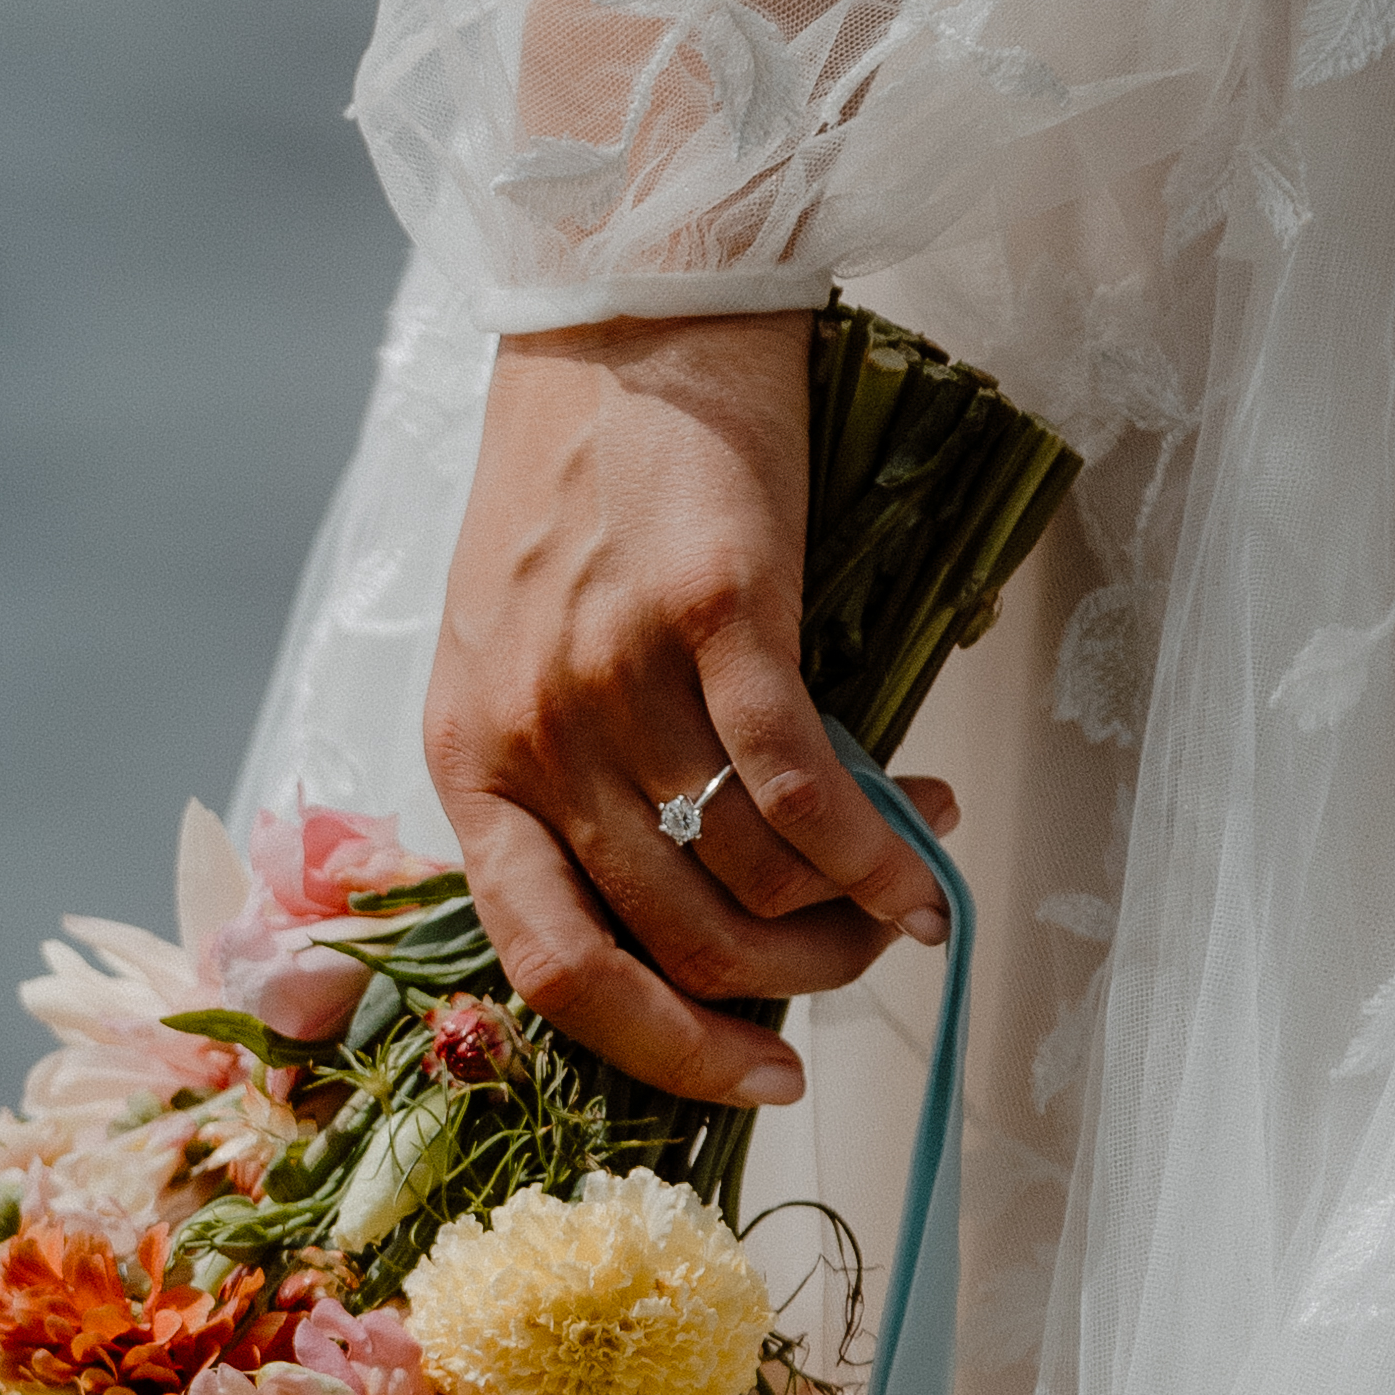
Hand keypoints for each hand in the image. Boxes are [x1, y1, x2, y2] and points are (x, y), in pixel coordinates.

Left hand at [425, 321, 955, 1115]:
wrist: (623, 318)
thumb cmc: (586, 488)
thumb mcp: (536, 654)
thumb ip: (597, 783)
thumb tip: (733, 911)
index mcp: (468, 761)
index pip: (548, 969)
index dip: (659, 1052)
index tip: (751, 1077)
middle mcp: (524, 735)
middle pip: (667, 946)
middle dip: (784, 990)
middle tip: (856, 967)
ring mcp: (610, 677)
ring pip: (745, 879)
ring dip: (843, 912)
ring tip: (900, 878)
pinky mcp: (710, 615)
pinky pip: (801, 790)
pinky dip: (877, 852)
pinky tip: (926, 868)